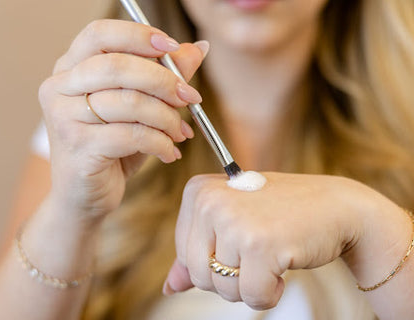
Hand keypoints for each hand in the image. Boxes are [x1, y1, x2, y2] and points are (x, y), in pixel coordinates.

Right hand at [38, 19, 207, 217]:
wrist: (84, 196)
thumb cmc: (110, 148)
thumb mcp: (139, 108)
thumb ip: (163, 76)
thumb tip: (198, 49)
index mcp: (70, 69)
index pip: (100, 34)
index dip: (138, 35)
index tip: (172, 47)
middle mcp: (59, 88)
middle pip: (118, 66)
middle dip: (163, 81)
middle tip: (190, 98)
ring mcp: (64, 117)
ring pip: (129, 102)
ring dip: (167, 118)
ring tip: (180, 133)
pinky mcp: (78, 147)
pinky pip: (132, 135)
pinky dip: (160, 143)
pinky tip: (169, 152)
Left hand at [165, 172, 373, 308]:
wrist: (335, 206)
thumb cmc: (280, 214)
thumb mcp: (233, 224)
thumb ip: (198, 254)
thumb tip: (168, 288)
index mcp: (197, 191)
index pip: (185, 255)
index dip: (216, 261)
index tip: (240, 239)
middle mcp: (211, 201)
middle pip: (199, 275)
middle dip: (230, 278)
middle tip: (256, 251)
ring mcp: (234, 221)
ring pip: (223, 289)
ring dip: (251, 285)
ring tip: (271, 253)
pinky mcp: (260, 244)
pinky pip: (253, 296)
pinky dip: (270, 292)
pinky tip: (283, 262)